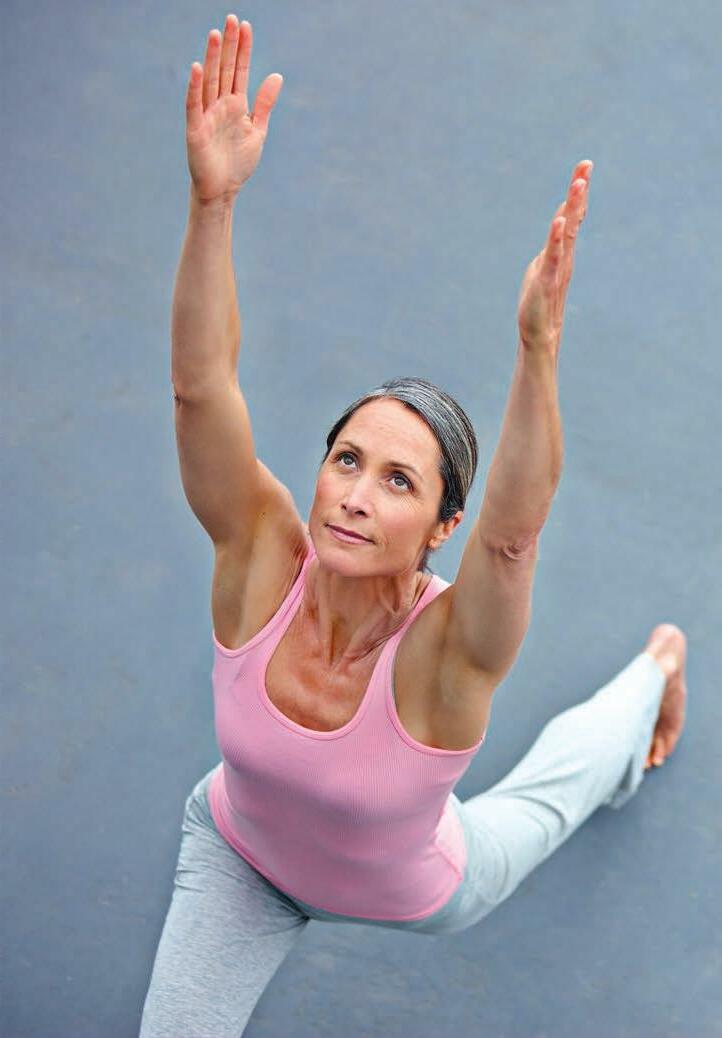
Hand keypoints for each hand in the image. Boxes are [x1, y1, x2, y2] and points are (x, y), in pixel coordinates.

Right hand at [185, 15, 282, 203]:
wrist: (223, 190)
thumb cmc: (238, 162)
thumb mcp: (258, 130)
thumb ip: (265, 103)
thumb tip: (277, 75)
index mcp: (236, 104)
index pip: (239, 70)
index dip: (243, 49)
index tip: (246, 26)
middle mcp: (220, 105)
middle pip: (225, 70)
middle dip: (228, 46)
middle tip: (232, 19)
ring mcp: (207, 115)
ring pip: (210, 81)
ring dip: (212, 58)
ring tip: (216, 34)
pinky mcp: (195, 129)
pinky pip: (194, 104)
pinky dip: (195, 87)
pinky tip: (198, 67)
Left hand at [517, 160, 592, 354]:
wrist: (539, 333)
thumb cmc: (539, 302)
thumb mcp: (544, 266)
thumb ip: (552, 246)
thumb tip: (558, 226)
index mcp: (561, 250)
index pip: (570, 216)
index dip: (577, 193)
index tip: (584, 167)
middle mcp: (563, 254)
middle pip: (572, 218)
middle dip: (578, 191)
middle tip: (586, 165)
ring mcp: (556, 266)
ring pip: (566, 232)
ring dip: (572, 208)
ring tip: (578, 184)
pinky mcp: (546, 280)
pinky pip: (553, 256)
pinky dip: (555, 239)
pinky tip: (558, 222)